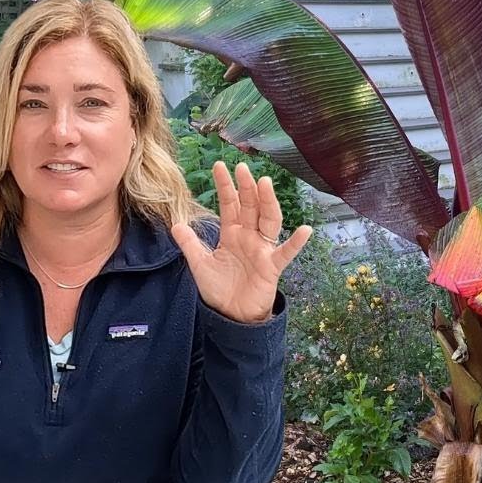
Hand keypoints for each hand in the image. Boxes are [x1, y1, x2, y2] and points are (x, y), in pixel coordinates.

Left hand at [171, 161, 310, 323]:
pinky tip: (305, 230)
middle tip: (243, 168)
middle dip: (247, 187)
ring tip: (265, 184)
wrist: (232, 316)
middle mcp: (249, 237)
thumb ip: (191, 245)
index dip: (225, 186)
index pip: (229, 205)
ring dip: (268, 202)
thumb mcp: (200, 265)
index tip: (220, 166)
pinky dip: (296, 242)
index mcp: (232, 233)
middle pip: (250, 207)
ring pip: (268, 220)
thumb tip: (176, 224)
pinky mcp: (272, 266)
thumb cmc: (219, 290)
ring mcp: (262, 250)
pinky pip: (286, 253)